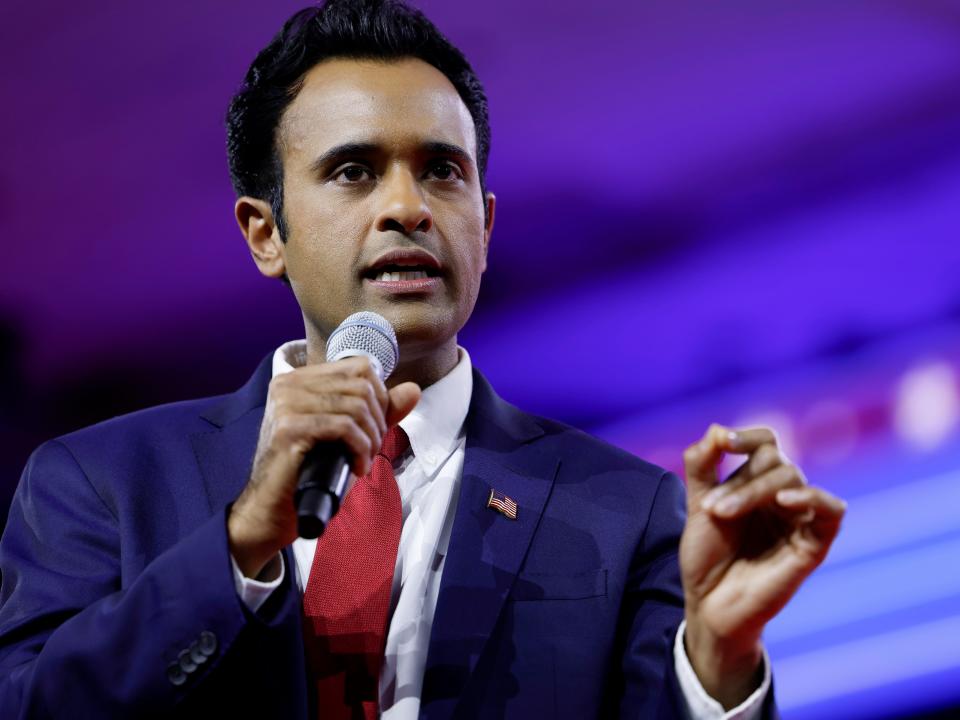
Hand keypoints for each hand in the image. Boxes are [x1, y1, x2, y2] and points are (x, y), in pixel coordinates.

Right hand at [228, 356, 420, 577]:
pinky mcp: (289, 428)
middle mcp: (289, 383)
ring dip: (371, 438)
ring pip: (356, 406)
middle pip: (362, 385)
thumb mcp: (348, 435)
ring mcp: (286, 404)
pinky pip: (344, 427)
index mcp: (300, 378)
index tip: (374, 427)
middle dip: (378, 421)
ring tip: (364, 461)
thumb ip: (378, 410)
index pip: (359, 367)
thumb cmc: (310, 472)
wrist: (272, 510)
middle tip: (370, 450)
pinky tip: (357, 467)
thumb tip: (413, 390)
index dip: (379, 396)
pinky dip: (360, 448)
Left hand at [679, 424, 845, 708]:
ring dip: (754, 491)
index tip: (724, 443)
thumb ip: (702, 465)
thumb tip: (717, 428)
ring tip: (725, 514)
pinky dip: (812, 498)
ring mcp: (799, 518)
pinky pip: (832, 510)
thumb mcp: (697, 503)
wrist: (709, 603)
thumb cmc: (706, 554)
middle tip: (713, 510)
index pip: (766, 442)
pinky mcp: (814, 543)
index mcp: (756, 482)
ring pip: (793, 479)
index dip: (748, 436)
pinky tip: (786, 500)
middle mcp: (781, 495)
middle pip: (775, 461)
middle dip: (740, 480)